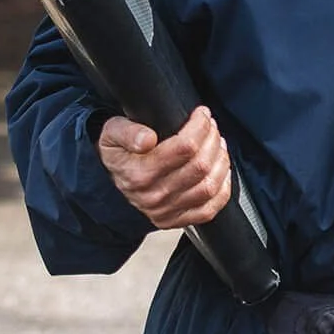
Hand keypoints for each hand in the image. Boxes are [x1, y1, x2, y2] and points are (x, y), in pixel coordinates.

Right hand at [98, 107, 232, 229]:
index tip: (202, 114)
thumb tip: (147, 139)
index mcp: (138, 173)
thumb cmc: (118, 152)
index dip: (200, 127)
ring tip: (217, 144)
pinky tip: (220, 171)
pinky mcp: (175, 220)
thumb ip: (126, 132)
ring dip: (220, 161)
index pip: (184, 147)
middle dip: (212, 140)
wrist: (111, 179)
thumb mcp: (112, 133)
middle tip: (211, 127)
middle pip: (200, 166)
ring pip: (208, 187)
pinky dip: (222, 190)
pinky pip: (209, 210)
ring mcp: (165, 211)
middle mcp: (153, 196)